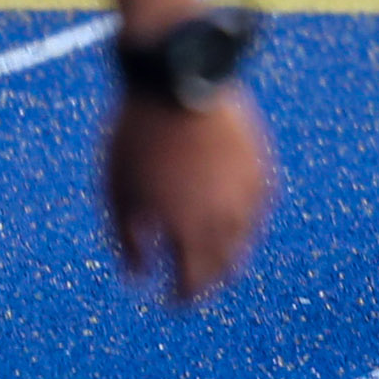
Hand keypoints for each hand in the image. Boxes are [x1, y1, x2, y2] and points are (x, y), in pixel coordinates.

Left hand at [103, 87, 276, 304]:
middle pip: (225, 268)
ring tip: (211, 251)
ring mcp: (249, 191)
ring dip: (228, 252)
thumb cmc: (138, 136)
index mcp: (188, 229)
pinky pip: (258, 207)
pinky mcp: (261, 166)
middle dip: (207, 281)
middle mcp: (226, 218)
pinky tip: (231, 213)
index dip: (180, 298)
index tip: (170, 300)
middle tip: (192, 283)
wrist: (178, 78)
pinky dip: (245, 218)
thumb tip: (137, 276)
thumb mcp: (117, 191)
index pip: (192, 283)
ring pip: (246, 239)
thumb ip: (127, 239)